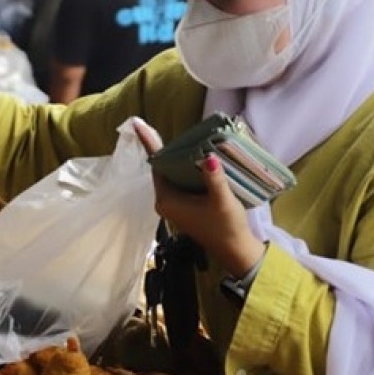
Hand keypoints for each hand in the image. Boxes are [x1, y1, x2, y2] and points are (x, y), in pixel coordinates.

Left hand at [134, 123, 264, 277]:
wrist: (236, 251)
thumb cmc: (226, 227)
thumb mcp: (222, 200)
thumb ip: (214, 178)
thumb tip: (208, 157)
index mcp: (167, 200)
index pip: (156, 165)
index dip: (149, 142)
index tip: (138, 124)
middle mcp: (166, 202)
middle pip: (162, 167)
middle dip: (166, 147)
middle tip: (163, 124)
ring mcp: (175, 204)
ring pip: (172, 173)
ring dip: (178, 157)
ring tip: (183, 135)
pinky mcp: (185, 205)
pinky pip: (180, 180)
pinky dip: (185, 167)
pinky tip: (195, 156)